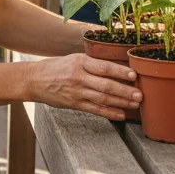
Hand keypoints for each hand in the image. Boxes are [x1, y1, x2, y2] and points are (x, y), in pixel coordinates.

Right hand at [26, 54, 141, 121]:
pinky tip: (121, 115)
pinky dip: (109, 113)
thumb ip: (93, 63)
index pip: (104, 67)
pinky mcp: (74, 104)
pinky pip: (95, 109)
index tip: (134, 76)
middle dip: (125, 91)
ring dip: (121, 102)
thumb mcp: (74, 58)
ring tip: (135, 104)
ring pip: (103, 98)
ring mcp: (77, 92)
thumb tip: (117, 68)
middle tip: (140, 95)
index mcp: (80, 62)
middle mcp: (79, 77)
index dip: (120, 72)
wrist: (34, 80)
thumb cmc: (57, 67)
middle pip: (106, 85)